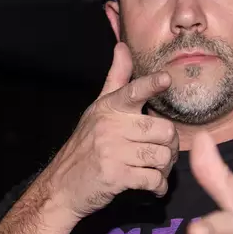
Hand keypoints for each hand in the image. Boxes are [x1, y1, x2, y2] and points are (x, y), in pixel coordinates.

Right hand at [38, 42, 178, 218]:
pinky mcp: (116, 176)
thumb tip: (122, 46)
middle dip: (170, 146)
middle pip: (163, 131)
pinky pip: (152, 179)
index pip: (132, 92)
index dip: (151, 85)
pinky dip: (158, 186)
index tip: (166, 79)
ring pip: (161, 156)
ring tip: (157, 171)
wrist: (62, 187)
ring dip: (165, 168)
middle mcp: (110, 127)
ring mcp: (112, 152)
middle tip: (164, 154)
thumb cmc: (85, 147)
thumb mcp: (97, 110)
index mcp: (109, 108)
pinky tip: (154, 187)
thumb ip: (116, 80)